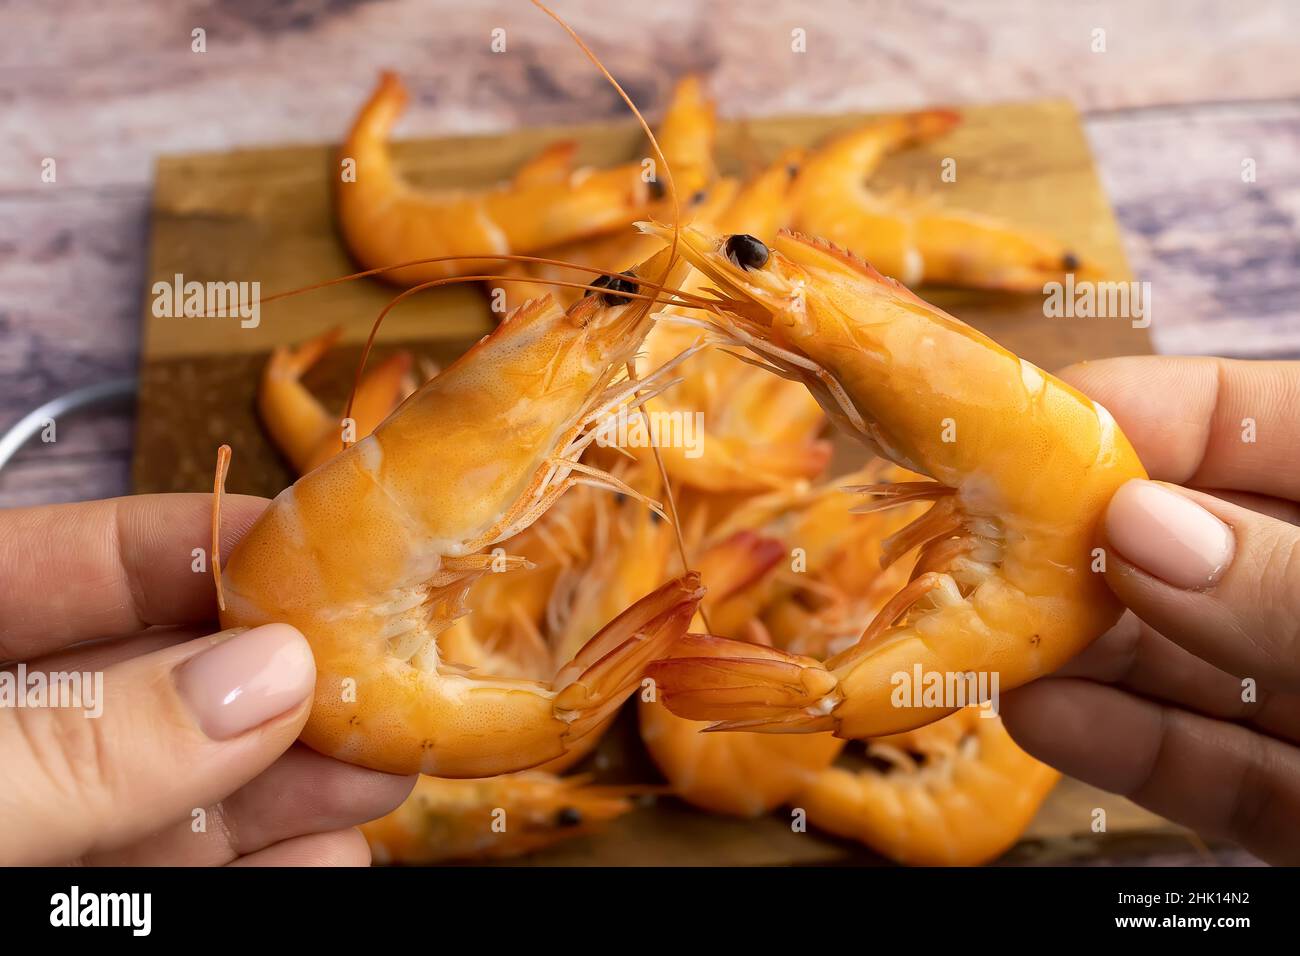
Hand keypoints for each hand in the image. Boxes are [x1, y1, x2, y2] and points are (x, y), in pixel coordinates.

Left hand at [0, 493, 414, 865]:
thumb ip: (77, 744)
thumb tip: (265, 674)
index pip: (62, 565)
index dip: (187, 540)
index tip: (307, 538)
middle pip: (145, 678)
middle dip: (268, 679)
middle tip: (377, 675)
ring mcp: (26, 828)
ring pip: (170, 787)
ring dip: (285, 782)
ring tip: (379, 773)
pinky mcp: (59, 908)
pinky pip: (159, 887)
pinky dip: (252, 870)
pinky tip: (322, 853)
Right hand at [1002, 356, 1299, 863]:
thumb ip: (1296, 591)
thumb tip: (1139, 524)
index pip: (1251, 419)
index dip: (1132, 412)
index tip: (1013, 427)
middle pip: (1190, 542)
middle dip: (1077, 545)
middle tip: (967, 546)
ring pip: (1182, 656)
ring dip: (1073, 648)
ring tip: (974, 636)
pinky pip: (1209, 761)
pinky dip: (1122, 743)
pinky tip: (1040, 717)